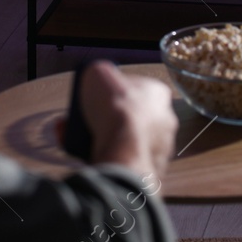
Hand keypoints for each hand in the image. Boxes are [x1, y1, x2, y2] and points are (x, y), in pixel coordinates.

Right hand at [74, 61, 176, 188]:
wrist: (124, 149)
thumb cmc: (116, 108)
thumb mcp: (98, 73)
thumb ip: (99, 72)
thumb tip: (96, 77)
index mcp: (158, 93)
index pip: (134, 88)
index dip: (111, 91)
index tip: (94, 96)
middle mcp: (165, 120)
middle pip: (129, 116)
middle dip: (104, 118)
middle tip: (81, 119)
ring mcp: (160, 147)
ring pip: (125, 140)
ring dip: (101, 139)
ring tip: (76, 138)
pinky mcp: (150, 169)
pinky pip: (123, 160)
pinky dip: (106, 157)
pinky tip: (86, 154)